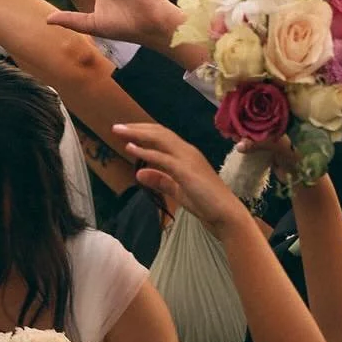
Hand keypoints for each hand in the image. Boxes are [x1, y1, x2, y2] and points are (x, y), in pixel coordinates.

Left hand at [111, 120, 251, 237]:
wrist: (225, 214)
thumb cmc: (205, 203)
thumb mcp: (177, 190)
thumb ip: (160, 180)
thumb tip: (139, 173)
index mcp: (186, 154)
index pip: (162, 136)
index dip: (143, 131)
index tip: (126, 131)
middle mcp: (187, 151)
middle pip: (159, 133)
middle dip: (137, 128)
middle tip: (116, 127)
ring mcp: (188, 159)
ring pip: (160, 139)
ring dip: (137, 134)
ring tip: (119, 131)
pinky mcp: (186, 171)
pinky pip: (162, 157)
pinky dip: (145, 152)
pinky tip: (131, 148)